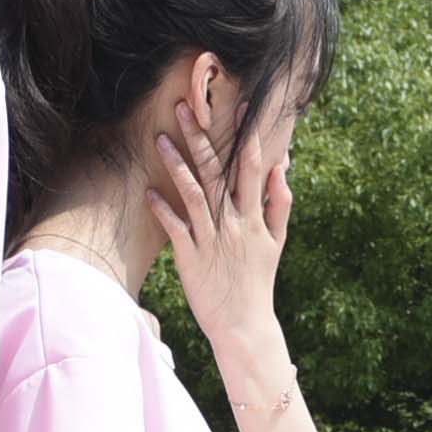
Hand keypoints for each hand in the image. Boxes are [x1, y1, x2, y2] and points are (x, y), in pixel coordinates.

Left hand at [149, 101, 295, 356]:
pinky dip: (162, 209)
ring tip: (160, 138)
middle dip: (201, 137)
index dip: (246, 135)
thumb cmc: (258, 281)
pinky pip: (175, 228)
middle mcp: (233, 223)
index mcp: (254, 217)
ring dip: (176, 164)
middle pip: (216, 172)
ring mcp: (211, 239)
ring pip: (193, 193)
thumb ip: (280, 205)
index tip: (240, 106)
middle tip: (184, 107)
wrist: (244, 325)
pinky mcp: (190, 257)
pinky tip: (149, 191)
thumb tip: (282, 170)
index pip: (250, 167)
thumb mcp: (276, 243)